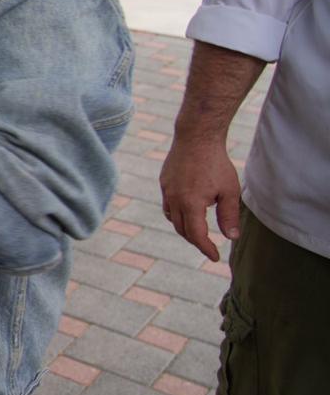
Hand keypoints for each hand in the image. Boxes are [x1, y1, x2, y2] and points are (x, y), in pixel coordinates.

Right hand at [159, 133, 241, 261]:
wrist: (196, 137)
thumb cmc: (216, 163)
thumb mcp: (229, 191)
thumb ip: (229, 216)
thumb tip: (231, 237)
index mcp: (191, 204)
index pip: (197, 235)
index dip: (206, 248)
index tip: (215, 257)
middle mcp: (175, 200)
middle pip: (182, 229)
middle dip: (196, 240)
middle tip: (209, 246)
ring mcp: (167, 191)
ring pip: (172, 218)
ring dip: (184, 228)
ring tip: (197, 230)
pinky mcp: (164, 182)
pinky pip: (168, 205)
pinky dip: (177, 213)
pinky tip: (188, 210)